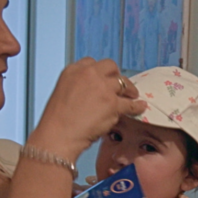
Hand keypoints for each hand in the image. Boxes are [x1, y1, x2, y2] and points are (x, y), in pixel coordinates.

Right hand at [31, 59, 146, 161]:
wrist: (58, 135)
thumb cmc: (57, 121)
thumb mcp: (62, 93)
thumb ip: (77, 87)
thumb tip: (91, 92)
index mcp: (73, 71)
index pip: (91, 62)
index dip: (99, 71)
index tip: (103, 77)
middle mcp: (89, 74)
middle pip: (110, 66)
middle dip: (116, 75)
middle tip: (119, 84)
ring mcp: (102, 88)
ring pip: (123, 82)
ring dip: (129, 89)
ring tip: (132, 95)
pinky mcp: (113, 103)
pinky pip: (130, 104)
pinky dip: (136, 106)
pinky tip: (140, 106)